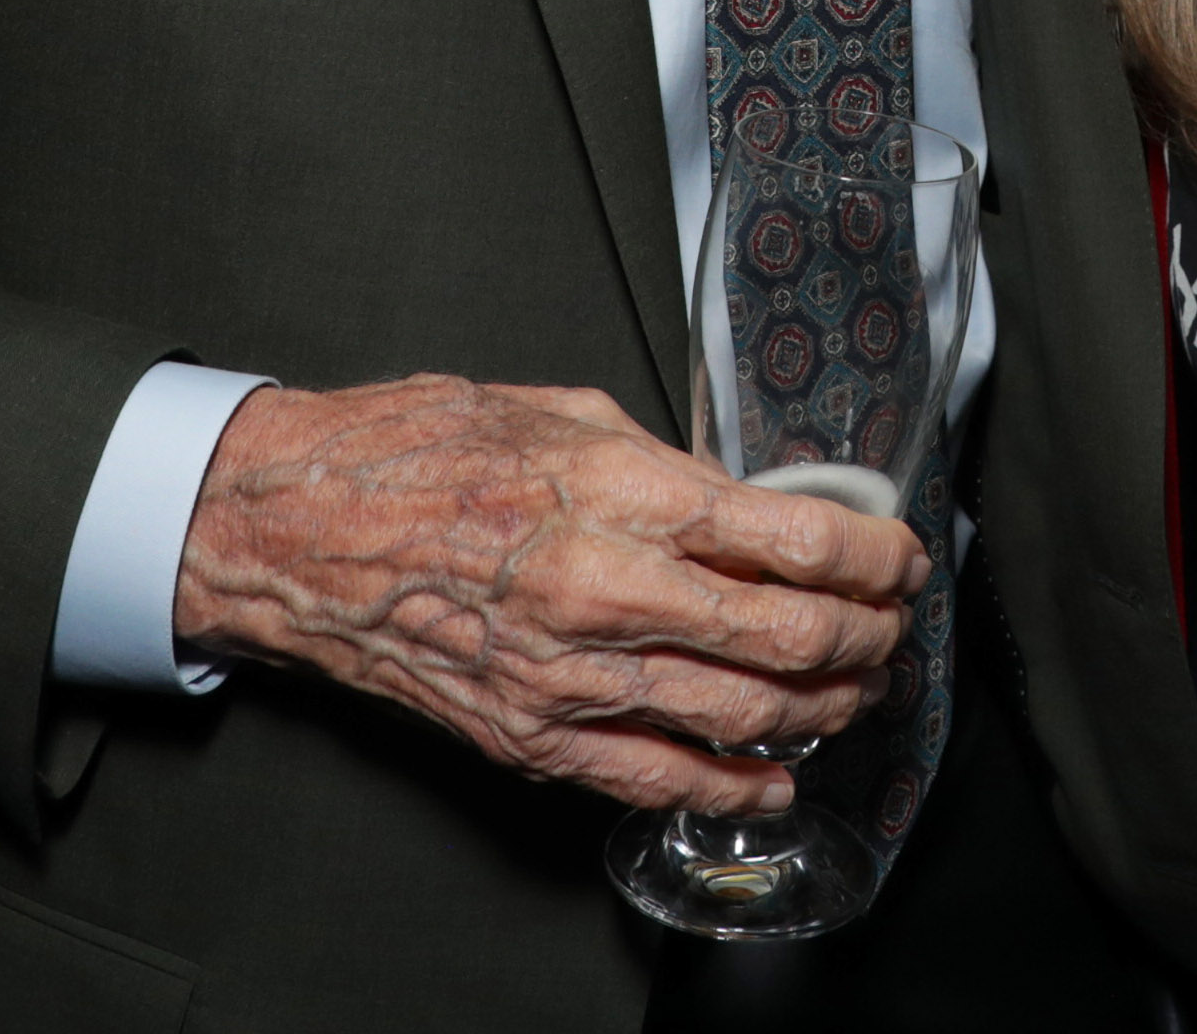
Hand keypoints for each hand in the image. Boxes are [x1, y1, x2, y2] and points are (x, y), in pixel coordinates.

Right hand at [173, 376, 926, 814]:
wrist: (296, 533)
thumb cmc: (417, 453)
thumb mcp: (563, 413)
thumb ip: (665, 463)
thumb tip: (746, 500)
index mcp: (618, 495)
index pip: (792, 542)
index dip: (871, 555)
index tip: (900, 552)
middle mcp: (604, 595)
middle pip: (789, 638)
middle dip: (867, 634)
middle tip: (894, 619)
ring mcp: (569, 681)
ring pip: (743, 717)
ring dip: (823, 705)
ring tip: (858, 684)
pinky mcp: (533, 738)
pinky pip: (660, 779)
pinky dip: (737, 782)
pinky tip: (777, 769)